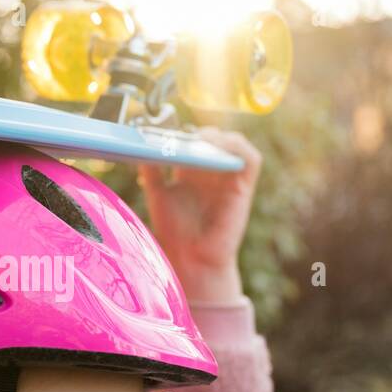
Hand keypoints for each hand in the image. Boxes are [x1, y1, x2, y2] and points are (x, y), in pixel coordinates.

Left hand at [136, 125, 263, 303]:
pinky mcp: (243, 187)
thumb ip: (152, 171)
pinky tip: (218, 149)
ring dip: (218, 138)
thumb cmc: (174, 230)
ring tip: (200, 143)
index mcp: (191, 172)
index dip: (183, 133)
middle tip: (182, 139)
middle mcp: (211, 172)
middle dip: (199, 134)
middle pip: (212, 138)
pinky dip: (238, 148)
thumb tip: (141, 146)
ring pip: (233, 143)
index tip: (165, 133)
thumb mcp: (157, 194)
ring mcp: (228, 179)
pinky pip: (251, 159)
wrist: (190, 258)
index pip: (193, 140)